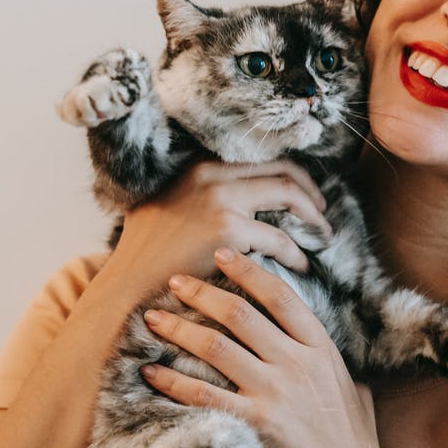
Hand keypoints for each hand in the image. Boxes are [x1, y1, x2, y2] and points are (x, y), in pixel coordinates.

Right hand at [106, 161, 330, 286]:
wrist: (126, 288)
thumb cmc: (145, 259)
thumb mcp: (165, 209)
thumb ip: (198, 197)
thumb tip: (238, 201)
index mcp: (198, 167)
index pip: (260, 159)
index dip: (291, 175)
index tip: (306, 194)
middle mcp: (210, 175)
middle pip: (281, 170)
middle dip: (310, 193)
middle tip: (322, 215)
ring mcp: (219, 200)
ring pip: (287, 196)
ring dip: (312, 219)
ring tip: (321, 238)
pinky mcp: (227, 230)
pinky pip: (279, 239)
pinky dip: (296, 253)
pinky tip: (300, 266)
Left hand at [139, 249, 389, 447]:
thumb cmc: (351, 437)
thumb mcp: (352, 387)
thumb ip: (329, 359)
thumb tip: (310, 337)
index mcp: (321, 349)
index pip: (281, 297)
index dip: (249, 271)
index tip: (223, 254)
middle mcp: (298, 365)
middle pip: (241, 315)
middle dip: (202, 293)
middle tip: (174, 279)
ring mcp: (276, 394)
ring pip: (216, 347)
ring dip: (179, 329)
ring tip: (152, 317)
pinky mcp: (256, 424)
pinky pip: (204, 396)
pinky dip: (173, 381)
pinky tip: (151, 372)